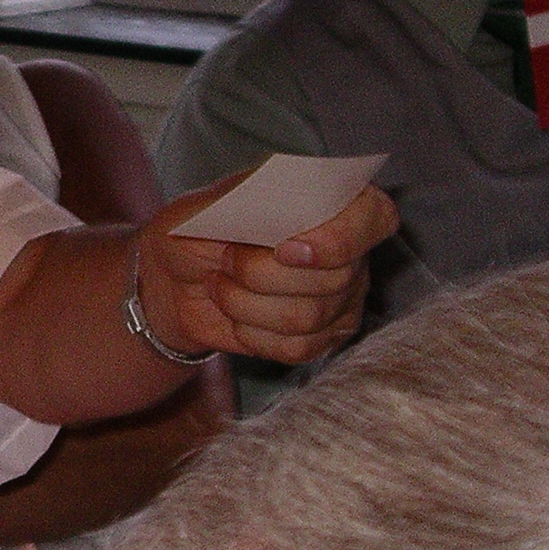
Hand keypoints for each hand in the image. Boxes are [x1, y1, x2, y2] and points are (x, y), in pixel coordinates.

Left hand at [136, 177, 395, 365]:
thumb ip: (244, 201)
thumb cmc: (196, 232)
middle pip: (333, 277)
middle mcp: (350, 252)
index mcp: (333, 202)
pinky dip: (252, 334)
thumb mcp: (207, 204)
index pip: (374, 217)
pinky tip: (235, 315)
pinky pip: (297, 348)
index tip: (285, 249)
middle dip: (261, 273)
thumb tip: (278, 214)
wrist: (174, 279)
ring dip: (246, 303)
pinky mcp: (322, 338)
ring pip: (307, 316)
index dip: (338, 239)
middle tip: (226, 258)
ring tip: (221, 284)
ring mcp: (342, 299)